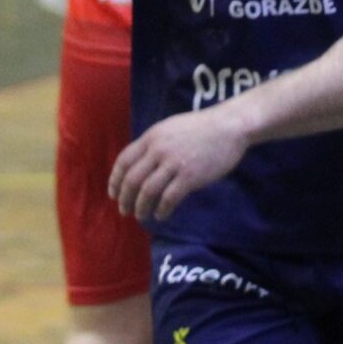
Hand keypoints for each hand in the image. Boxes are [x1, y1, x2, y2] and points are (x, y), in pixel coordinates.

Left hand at [109, 106, 251, 223]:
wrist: (229, 127)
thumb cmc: (201, 128)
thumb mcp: (170, 128)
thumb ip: (154, 144)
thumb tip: (140, 164)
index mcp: (151, 137)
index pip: (124, 161)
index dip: (115, 180)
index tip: (113, 194)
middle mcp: (158, 150)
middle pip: (132, 180)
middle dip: (125, 198)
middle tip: (124, 211)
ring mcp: (174, 164)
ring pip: (148, 191)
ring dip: (141, 207)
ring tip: (141, 215)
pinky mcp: (189, 177)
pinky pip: (169, 198)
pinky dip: (162, 210)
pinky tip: (161, 215)